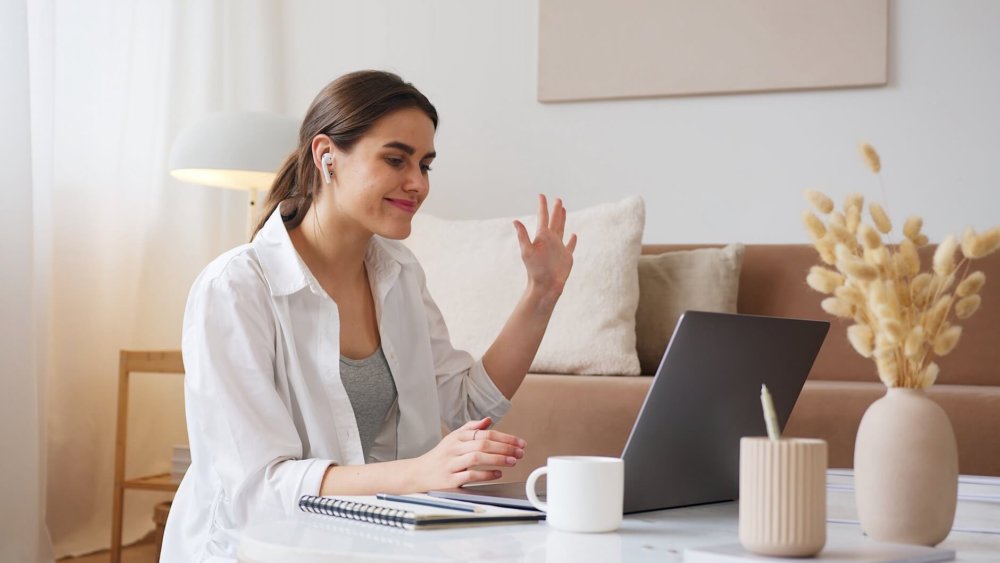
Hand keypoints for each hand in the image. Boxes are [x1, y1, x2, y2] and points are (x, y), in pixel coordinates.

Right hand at [409, 417, 526, 490]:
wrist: (417, 474)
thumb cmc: (439, 457)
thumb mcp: (453, 439)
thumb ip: (470, 429)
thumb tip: (488, 420)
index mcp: (457, 437)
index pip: (485, 433)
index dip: (505, 437)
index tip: (519, 442)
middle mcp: (453, 448)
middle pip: (483, 443)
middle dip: (505, 447)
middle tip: (520, 452)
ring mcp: (451, 464)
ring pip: (477, 457)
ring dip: (498, 459)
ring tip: (513, 461)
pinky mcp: (449, 479)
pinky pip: (470, 475)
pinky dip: (486, 475)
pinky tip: (498, 474)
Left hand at [513, 195, 577, 297]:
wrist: (545, 285)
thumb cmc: (535, 270)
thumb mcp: (527, 251)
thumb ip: (522, 236)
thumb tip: (515, 221)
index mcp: (542, 236)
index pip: (542, 217)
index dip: (542, 206)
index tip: (541, 195)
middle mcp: (550, 240)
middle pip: (554, 221)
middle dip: (555, 210)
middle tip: (557, 199)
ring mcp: (558, 248)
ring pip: (562, 229)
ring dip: (563, 219)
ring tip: (564, 210)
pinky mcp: (566, 256)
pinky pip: (570, 246)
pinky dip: (572, 240)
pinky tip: (574, 235)